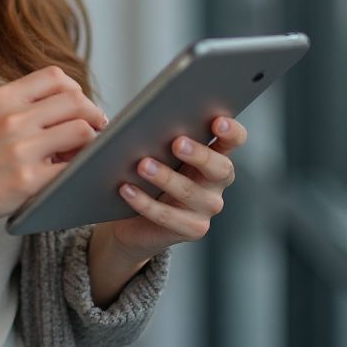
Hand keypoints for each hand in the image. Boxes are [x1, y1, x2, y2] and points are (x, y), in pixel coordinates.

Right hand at [0, 65, 106, 230]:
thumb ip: (27, 104)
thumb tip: (75, 104)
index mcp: (5, 97)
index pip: (55, 76)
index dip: (76, 89)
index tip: (79, 106)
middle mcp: (13, 118)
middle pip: (75, 100)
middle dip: (93, 114)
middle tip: (95, 128)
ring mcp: (21, 149)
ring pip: (81, 130)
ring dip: (91, 141)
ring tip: (81, 152)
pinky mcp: (28, 180)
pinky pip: (73, 166)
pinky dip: (82, 167)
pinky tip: (73, 171)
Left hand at [99, 116, 247, 261]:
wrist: (133, 218)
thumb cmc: (145, 170)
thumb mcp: (147, 148)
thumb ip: (142, 130)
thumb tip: (114, 117)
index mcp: (212, 153)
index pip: (232, 140)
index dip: (231, 131)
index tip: (218, 122)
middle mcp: (216, 181)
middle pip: (219, 167)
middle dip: (199, 154)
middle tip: (177, 143)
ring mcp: (206, 207)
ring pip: (189, 191)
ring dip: (165, 177)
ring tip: (143, 165)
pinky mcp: (192, 229)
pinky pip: (167, 216)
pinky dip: (145, 202)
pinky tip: (127, 189)